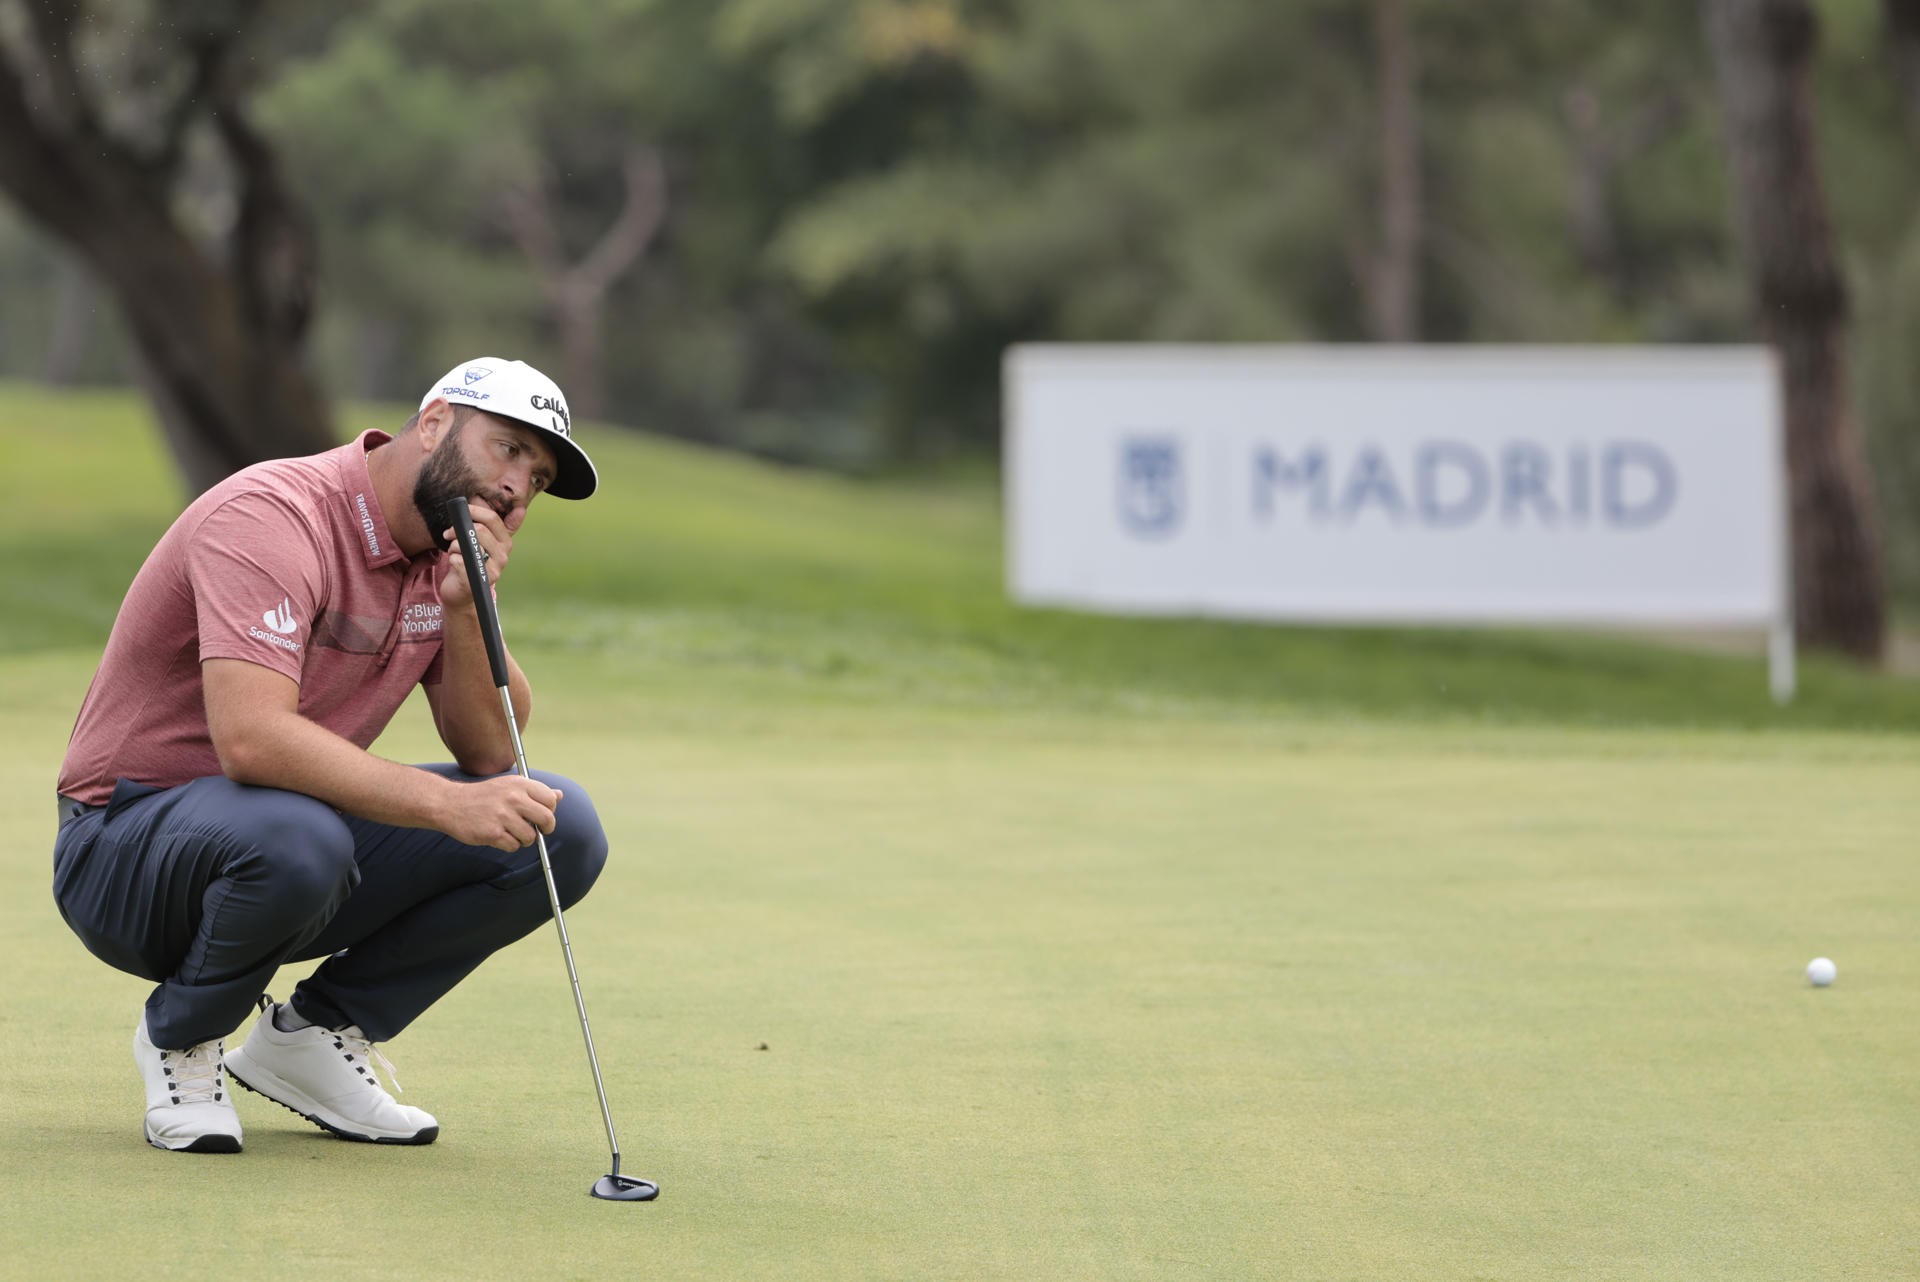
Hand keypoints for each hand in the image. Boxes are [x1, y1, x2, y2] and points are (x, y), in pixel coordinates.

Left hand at [440, 499, 516, 609]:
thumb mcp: (487, 544)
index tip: (461, 511)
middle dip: (458, 529)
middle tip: (449, 534)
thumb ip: (498, 527)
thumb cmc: (472, 563)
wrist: (463, 593)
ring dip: (454, 546)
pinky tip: (454, 563)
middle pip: (479, 530)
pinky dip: (451, 559)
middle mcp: (503, 557)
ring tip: (453, 552)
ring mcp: (491, 571)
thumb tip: (520, 509)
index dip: (475, 511)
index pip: (493, 519)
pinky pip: (458, 561)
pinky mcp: (476, 582)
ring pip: (467, 545)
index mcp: (505, 543)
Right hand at [442, 775, 561, 851]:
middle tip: (538, 830)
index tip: (543, 816)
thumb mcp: (509, 785)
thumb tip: (559, 795)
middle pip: (546, 819)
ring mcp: (502, 816)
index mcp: (519, 784)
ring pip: (531, 837)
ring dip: (524, 839)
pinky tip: (499, 836)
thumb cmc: (484, 795)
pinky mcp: (492, 833)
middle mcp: (513, 798)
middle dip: (545, 828)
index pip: (550, 800)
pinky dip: (509, 845)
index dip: (550, 811)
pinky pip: (514, 846)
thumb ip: (535, 791)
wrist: (450, 803)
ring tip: (511, 832)